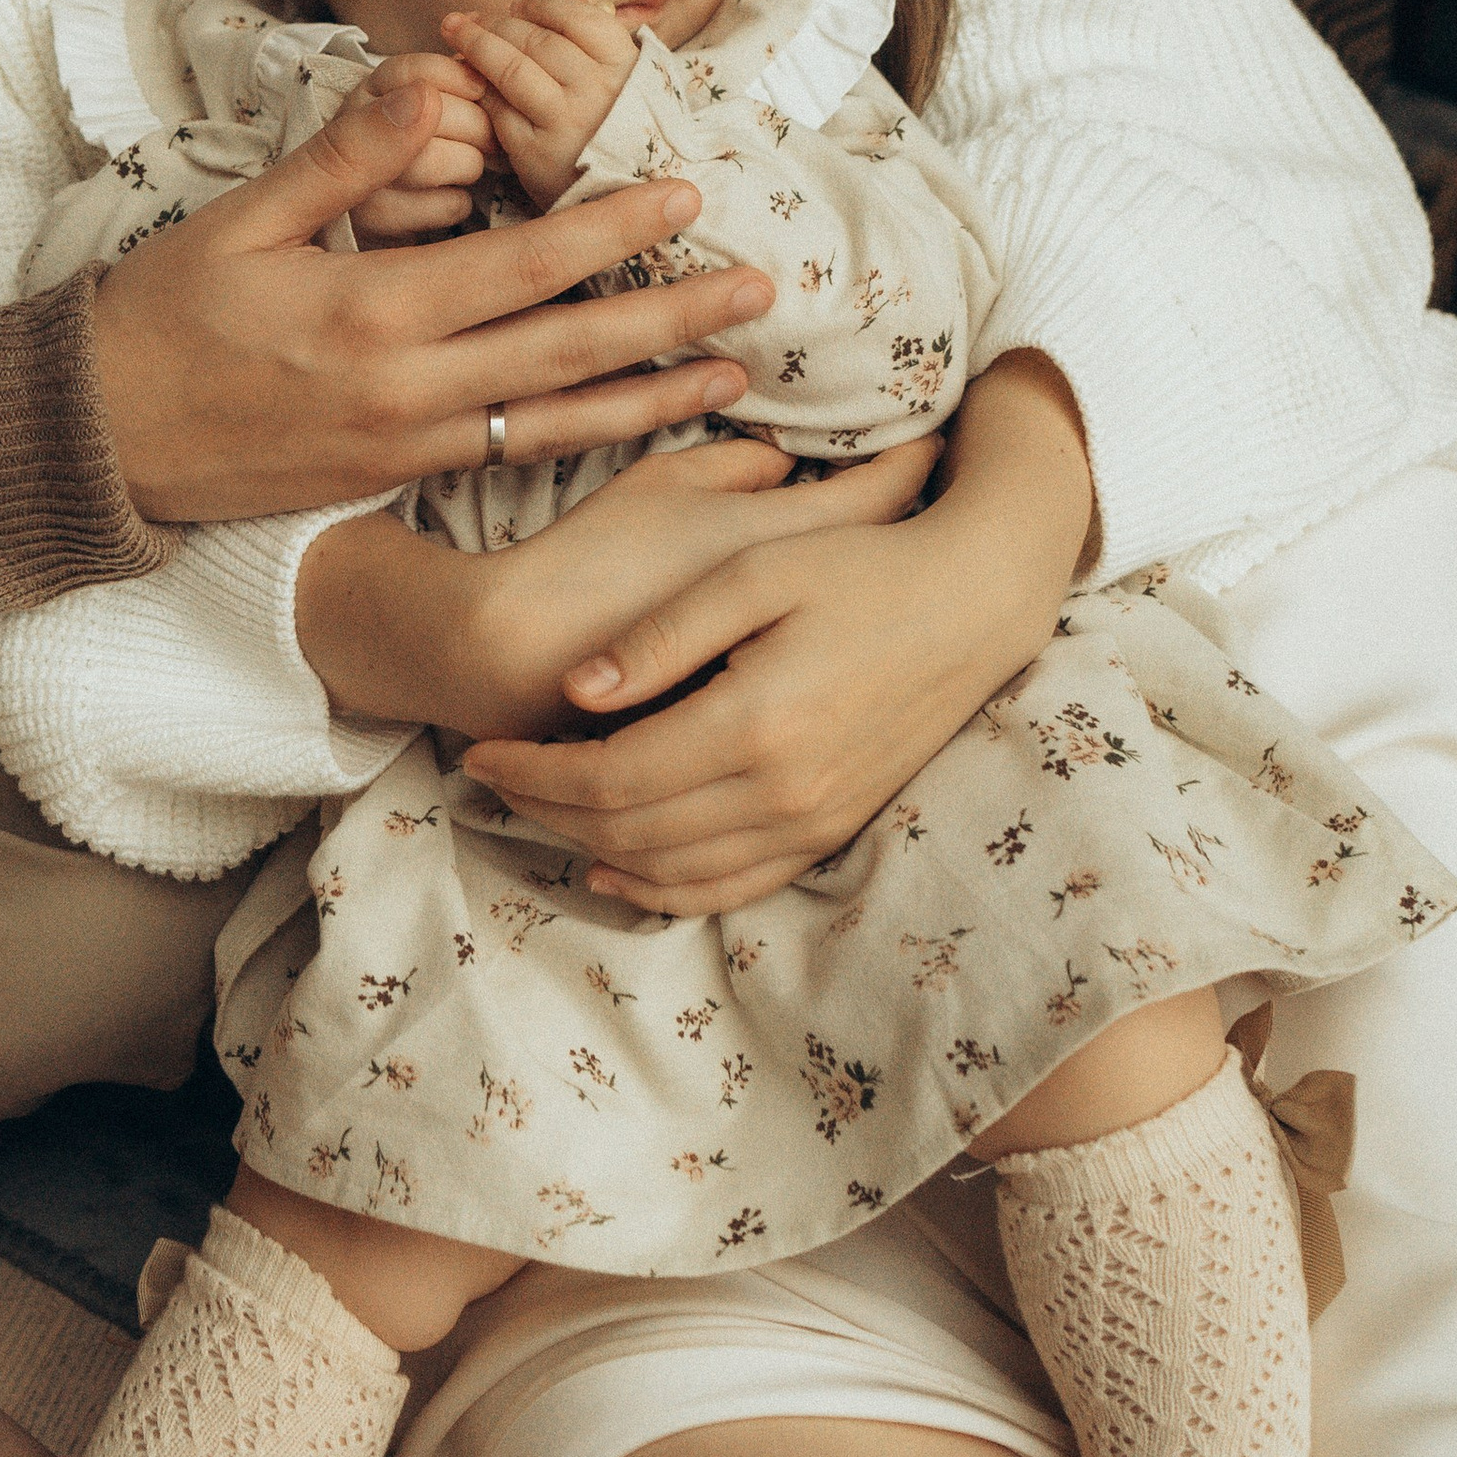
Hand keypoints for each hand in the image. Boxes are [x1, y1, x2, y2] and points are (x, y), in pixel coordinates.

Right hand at [92, 73, 777, 523]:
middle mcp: (405, 389)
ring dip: (654, 398)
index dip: (612, 229)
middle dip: (672, 320)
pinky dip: (588, 442)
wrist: (98, 441)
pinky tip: (640, 427)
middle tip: (760, 292)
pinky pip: (514, 459)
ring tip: (735, 376)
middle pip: (568, 354)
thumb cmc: (163, 315)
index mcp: (371, 312)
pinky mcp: (396, 478)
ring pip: (558, 422)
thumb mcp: (242, 220)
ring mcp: (406, 445)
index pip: (523, 266)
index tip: (685, 191)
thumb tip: (432, 84)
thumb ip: (347, 157)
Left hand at [441, 0, 641, 207]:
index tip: (516, 6)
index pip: (575, 17)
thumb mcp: (632, 82)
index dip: (539, 5)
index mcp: (625, 67)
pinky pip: (499, 110)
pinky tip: (468, 80)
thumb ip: (602, 40)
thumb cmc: (626, 131)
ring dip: (477, 45)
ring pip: (512, 69)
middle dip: (496, 22)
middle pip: (536, 39)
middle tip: (470, 18)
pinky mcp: (537, 154)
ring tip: (455, 32)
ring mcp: (567, 123)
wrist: (631, 199)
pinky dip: (481, 91)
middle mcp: (598, 91)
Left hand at [459, 354, 1091, 912]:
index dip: (533, 773)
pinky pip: (733, 887)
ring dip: (592, 850)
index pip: (612, 778)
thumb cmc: (860, 568)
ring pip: (674, 871)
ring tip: (535, 811)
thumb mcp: (754, 568)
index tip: (481, 750)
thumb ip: (662, 634)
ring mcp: (814, 820)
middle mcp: (785, 791)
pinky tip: (616, 868)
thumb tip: (575, 692)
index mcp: (755, 722)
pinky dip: (665, 889)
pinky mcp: (832, 828)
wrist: (975, 604)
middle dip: (545, 811)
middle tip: (489, 778)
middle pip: (630, 833)